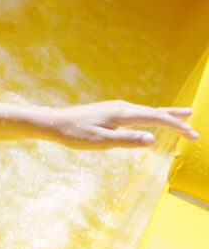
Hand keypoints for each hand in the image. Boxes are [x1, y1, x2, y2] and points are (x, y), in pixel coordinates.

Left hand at [46, 102, 196, 148]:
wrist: (54, 122)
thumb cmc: (74, 133)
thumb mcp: (100, 141)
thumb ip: (126, 140)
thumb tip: (152, 139)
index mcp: (122, 113)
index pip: (156, 118)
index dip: (175, 126)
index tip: (192, 134)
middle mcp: (122, 107)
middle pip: (155, 112)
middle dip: (176, 120)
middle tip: (195, 129)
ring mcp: (117, 108)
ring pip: (147, 111)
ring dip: (166, 116)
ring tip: (184, 116)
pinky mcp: (111, 112)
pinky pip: (138, 113)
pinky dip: (152, 116)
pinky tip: (154, 118)